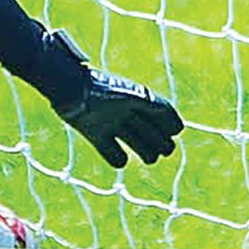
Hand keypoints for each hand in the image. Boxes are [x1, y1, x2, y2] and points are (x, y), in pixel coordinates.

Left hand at [41, 29, 182, 168]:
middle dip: (161, 142)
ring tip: (150, 157)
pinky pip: (112, 153)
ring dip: (146, 152)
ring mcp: (111, 123)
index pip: (162, 114)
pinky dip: (117, 158)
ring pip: (136, 142)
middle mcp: (126, 111)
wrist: (69, 89)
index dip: (170, 124)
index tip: (173, 131)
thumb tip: (178, 127)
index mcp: (137, 98)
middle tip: (164, 149)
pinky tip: (119, 158)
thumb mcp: (132, 96)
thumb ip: (155, 107)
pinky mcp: (95, 134)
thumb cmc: (102, 89)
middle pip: (151, 132)